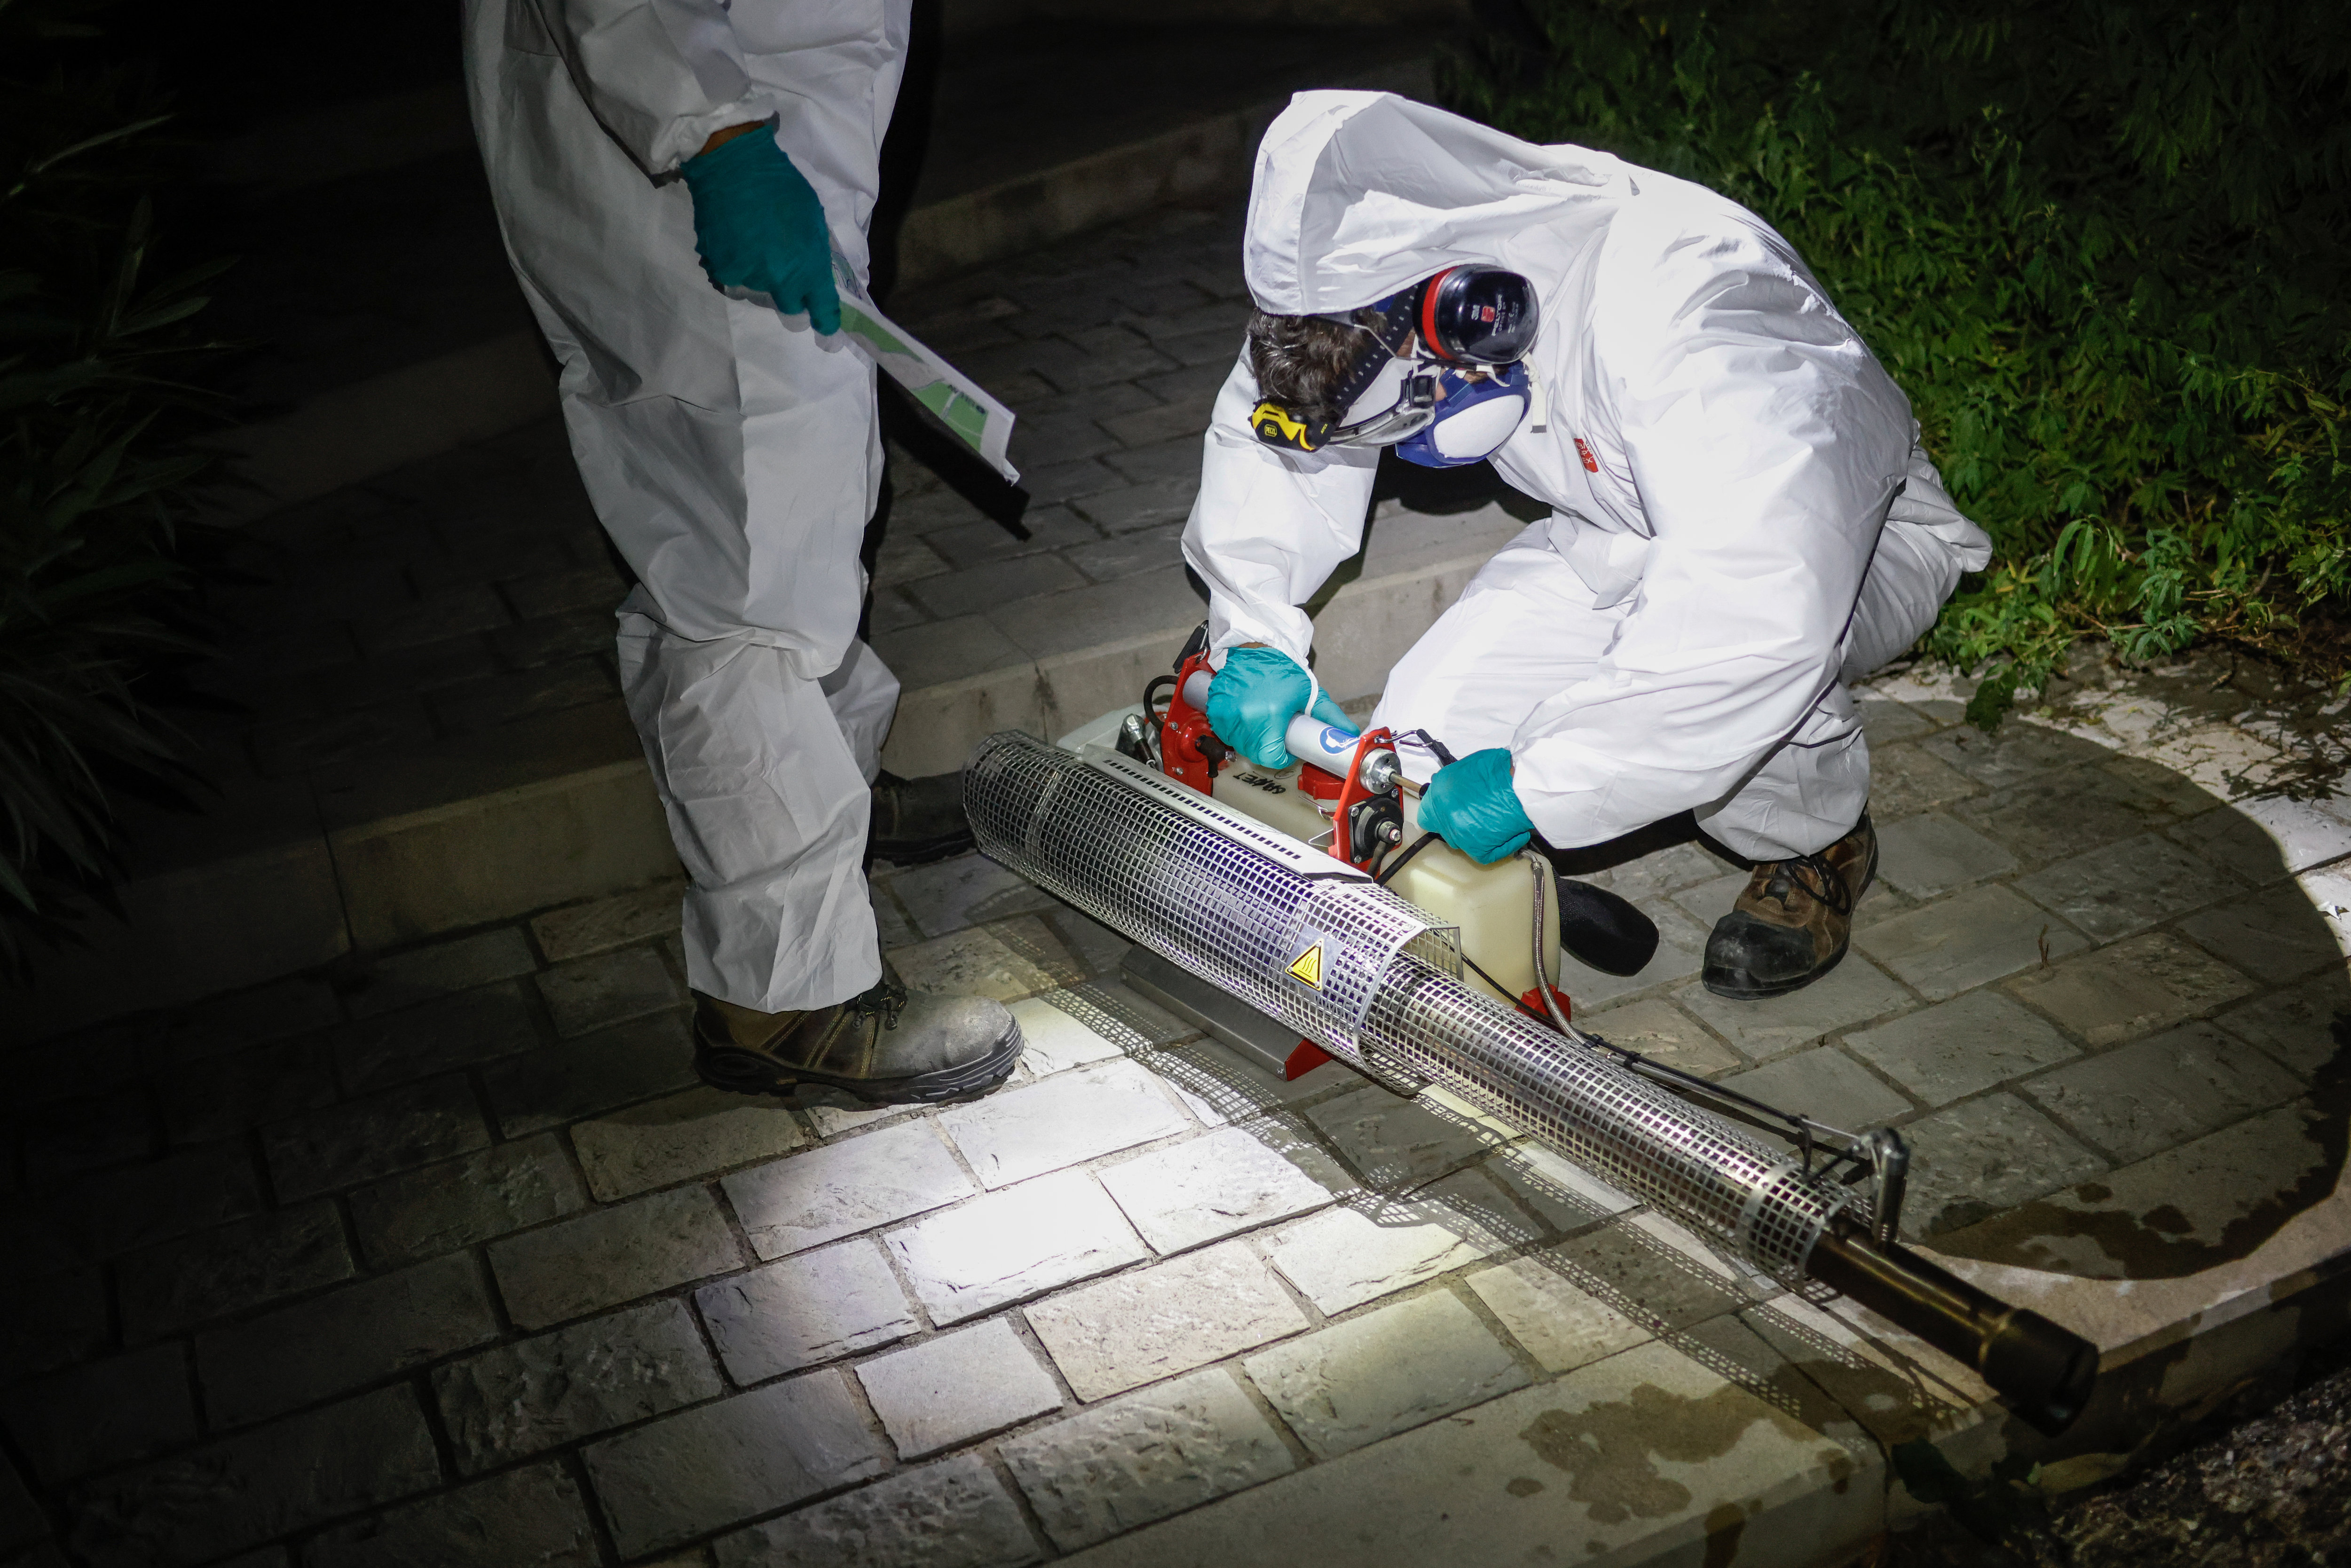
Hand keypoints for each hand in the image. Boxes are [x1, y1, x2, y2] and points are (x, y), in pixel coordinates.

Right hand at [679, 123, 839, 332]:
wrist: (733, 167)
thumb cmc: (781, 187)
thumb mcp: (813, 219)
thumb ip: (816, 254)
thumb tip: (815, 277)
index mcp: (808, 266)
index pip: (822, 309)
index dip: (826, 321)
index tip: (827, 328)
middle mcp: (778, 280)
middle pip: (789, 307)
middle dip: (791, 295)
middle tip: (786, 272)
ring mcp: (748, 278)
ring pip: (760, 293)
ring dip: (761, 278)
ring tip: (756, 247)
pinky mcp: (721, 271)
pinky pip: (735, 281)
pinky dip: (738, 268)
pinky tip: (737, 245)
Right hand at [1204, 646, 1349, 768]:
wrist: (1255, 646)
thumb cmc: (1281, 669)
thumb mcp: (1310, 693)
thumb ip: (1330, 717)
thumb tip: (1348, 735)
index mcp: (1270, 715)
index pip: (1271, 756)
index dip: (1282, 757)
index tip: (1287, 749)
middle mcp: (1245, 717)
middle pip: (1255, 753)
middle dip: (1268, 749)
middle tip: (1277, 735)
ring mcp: (1227, 714)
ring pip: (1239, 745)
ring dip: (1251, 741)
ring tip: (1262, 723)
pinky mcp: (1216, 710)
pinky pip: (1225, 733)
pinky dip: (1236, 731)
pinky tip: (1247, 717)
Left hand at [1417, 746, 1533, 862]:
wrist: (1522, 782)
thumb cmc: (1502, 769)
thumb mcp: (1469, 765)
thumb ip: (1455, 783)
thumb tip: (1454, 792)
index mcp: (1440, 791)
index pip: (1427, 813)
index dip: (1440, 813)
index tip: (1451, 812)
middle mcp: (1444, 814)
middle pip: (1445, 829)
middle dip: (1459, 823)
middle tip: (1479, 815)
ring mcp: (1459, 833)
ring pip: (1462, 842)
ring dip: (1476, 834)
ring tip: (1496, 822)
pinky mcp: (1477, 848)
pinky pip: (1484, 854)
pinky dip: (1498, 846)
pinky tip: (1510, 835)